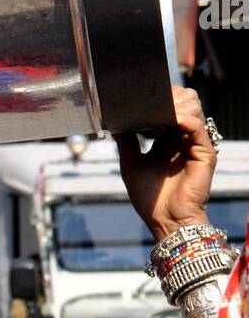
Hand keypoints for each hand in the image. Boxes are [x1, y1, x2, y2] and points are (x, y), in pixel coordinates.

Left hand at [115, 86, 216, 241]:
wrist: (165, 221)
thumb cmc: (150, 198)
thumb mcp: (131, 164)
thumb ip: (126, 142)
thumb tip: (114, 122)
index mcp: (168, 139)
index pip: (171, 106)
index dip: (160, 97)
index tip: (140, 95)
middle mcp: (183, 138)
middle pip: (186, 101)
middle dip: (170, 95)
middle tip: (151, 100)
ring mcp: (195, 145)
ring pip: (194, 109)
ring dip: (177, 104)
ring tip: (160, 108)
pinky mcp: (204, 154)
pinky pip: (198, 128)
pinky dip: (184, 119)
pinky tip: (171, 119)